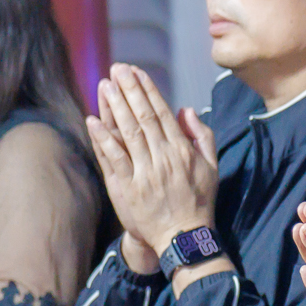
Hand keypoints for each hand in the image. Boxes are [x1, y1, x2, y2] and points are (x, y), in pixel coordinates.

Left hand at [87, 63, 217, 256]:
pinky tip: (94, 121)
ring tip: (105, 85)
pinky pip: (115, 159)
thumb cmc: (199, 201)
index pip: (162, 113)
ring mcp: (145, 173)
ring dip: (115, 107)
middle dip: (129, 90)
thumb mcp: (211, 167)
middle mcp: (163, 158)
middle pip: (143, 117)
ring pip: (128, 133)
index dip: (148, 90)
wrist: (184, 237)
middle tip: (117, 69)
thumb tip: (185, 110)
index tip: (136, 72)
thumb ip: (201, 136)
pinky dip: (104, 139)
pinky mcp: (129, 188)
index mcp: (182, 150)